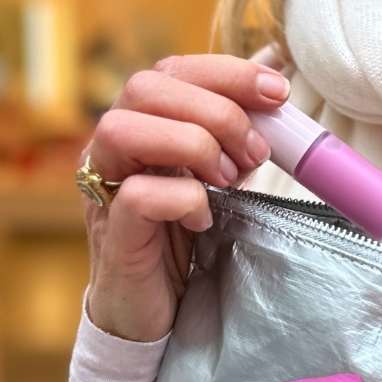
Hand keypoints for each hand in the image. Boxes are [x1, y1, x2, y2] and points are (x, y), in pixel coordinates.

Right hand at [83, 53, 289, 341]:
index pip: (172, 70)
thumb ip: (237, 131)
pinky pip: (138, 196)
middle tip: (254, 153)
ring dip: (192, 144)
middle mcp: (112, 148)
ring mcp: (104, 188)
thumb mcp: (219, 174)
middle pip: (144, 87)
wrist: (152, 311)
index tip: (277, 92)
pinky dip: (184, 199)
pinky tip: (203, 217)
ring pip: (123, 128)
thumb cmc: (183, 236)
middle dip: (214, 110)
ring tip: (228, 180)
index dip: (226, 72)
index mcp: (141, 125)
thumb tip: (276, 74)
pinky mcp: (112, 233)